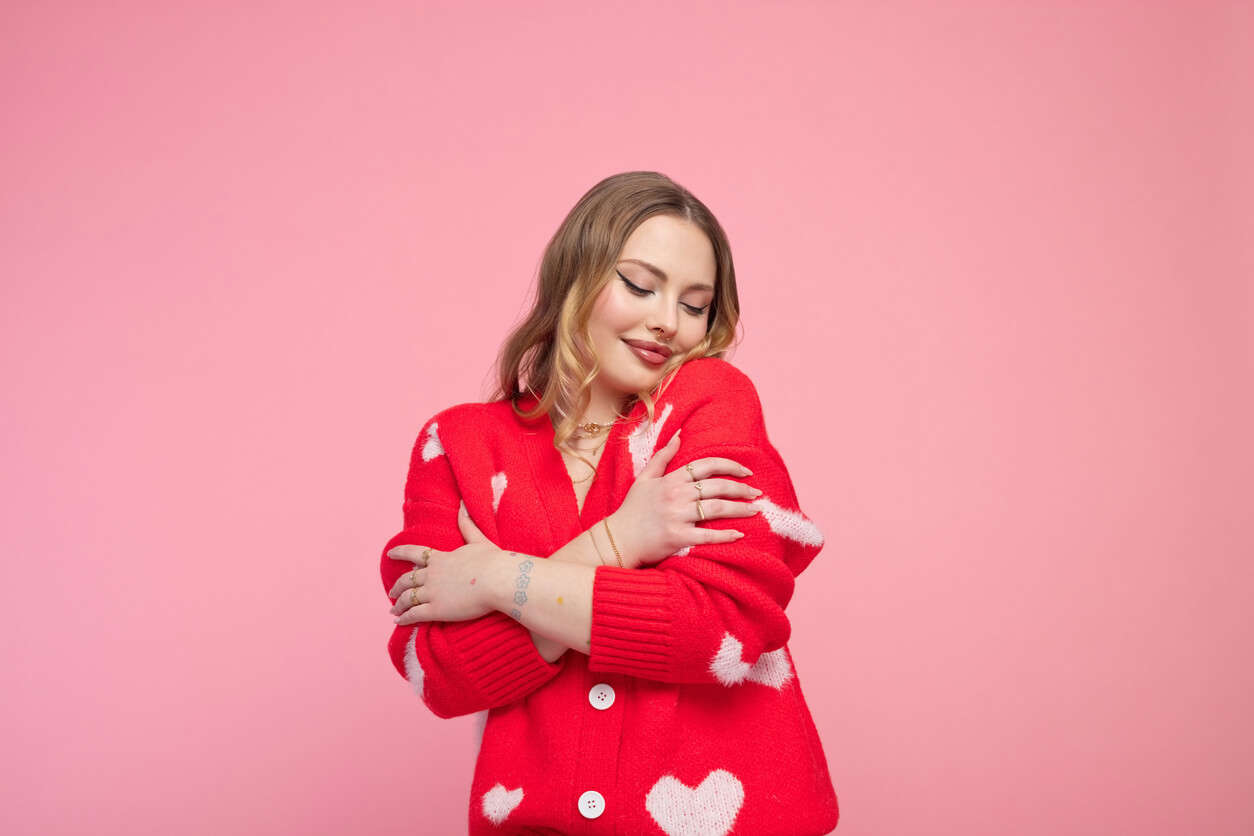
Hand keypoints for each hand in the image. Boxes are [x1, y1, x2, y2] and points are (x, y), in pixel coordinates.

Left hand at [387, 501, 500, 624]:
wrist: (498, 580)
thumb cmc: (493, 561)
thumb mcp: (478, 539)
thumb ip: (467, 524)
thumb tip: (463, 504)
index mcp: (441, 558)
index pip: (414, 553)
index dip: (400, 553)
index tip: (389, 554)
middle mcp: (432, 574)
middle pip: (407, 580)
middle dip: (397, 586)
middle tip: (391, 592)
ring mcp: (433, 592)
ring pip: (408, 598)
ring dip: (399, 605)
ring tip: (394, 610)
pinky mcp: (437, 609)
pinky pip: (415, 614)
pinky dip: (405, 618)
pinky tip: (399, 621)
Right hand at [609, 429, 762, 566]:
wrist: (617, 539)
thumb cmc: (631, 510)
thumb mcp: (644, 478)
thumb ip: (663, 456)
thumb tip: (679, 435)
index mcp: (671, 479)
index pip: (706, 466)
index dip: (730, 466)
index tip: (746, 471)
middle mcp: (676, 495)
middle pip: (717, 487)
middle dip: (741, 488)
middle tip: (756, 493)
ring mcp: (677, 516)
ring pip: (717, 508)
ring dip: (739, 509)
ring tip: (754, 510)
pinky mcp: (678, 537)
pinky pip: (707, 535)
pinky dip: (725, 535)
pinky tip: (740, 534)